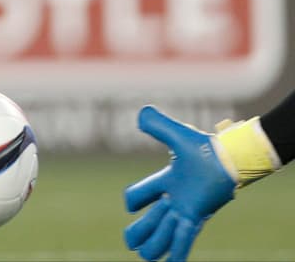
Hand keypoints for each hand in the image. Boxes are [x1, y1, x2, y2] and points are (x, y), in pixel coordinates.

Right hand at [123, 106, 236, 261]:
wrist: (230, 159)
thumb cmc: (206, 147)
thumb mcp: (176, 134)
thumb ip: (158, 124)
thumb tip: (140, 114)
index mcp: (166, 180)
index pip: (141, 194)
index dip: (133, 200)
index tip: (131, 204)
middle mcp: (174, 198)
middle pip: (150, 221)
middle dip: (139, 231)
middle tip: (131, 242)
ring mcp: (184, 209)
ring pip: (164, 233)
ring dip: (154, 244)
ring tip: (145, 255)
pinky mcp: (196, 216)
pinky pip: (183, 238)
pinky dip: (177, 252)